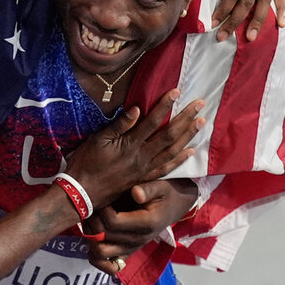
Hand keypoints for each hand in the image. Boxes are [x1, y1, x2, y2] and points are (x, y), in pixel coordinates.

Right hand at [64, 89, 204, 210]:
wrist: (83, 192)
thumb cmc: (87, 163)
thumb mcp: (98, 140)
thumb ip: (119, 125)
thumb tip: (137, 109)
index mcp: (130, 144)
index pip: (152, 121)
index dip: (165, 106)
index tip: (177, 92)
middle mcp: (142, 156)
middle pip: (169, 135)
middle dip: (186, 118)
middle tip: (201, 104)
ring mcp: (146, 169)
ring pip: (173, 150)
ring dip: (189, 136)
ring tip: (201, 122)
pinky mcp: (145, 179)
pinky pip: (167, 168)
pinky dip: (180, 159)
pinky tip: (191, 151)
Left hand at [83, 178, 197, 275]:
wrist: (176, 206)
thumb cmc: (166, 194)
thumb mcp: (161, 186)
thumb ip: (148, 189)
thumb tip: (135, 192)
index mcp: (146, 223)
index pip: (113, 222)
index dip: (102, 210)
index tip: (103, 197)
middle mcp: (138, 239)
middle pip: (102, 237)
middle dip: (92, 221)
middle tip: (93, 206)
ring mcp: (131, 247)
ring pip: (100, 253)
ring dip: (90, 237)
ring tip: (92, 220)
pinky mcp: (127, 250)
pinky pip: (108, 265)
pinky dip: (97, 257)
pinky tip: (95, 241)